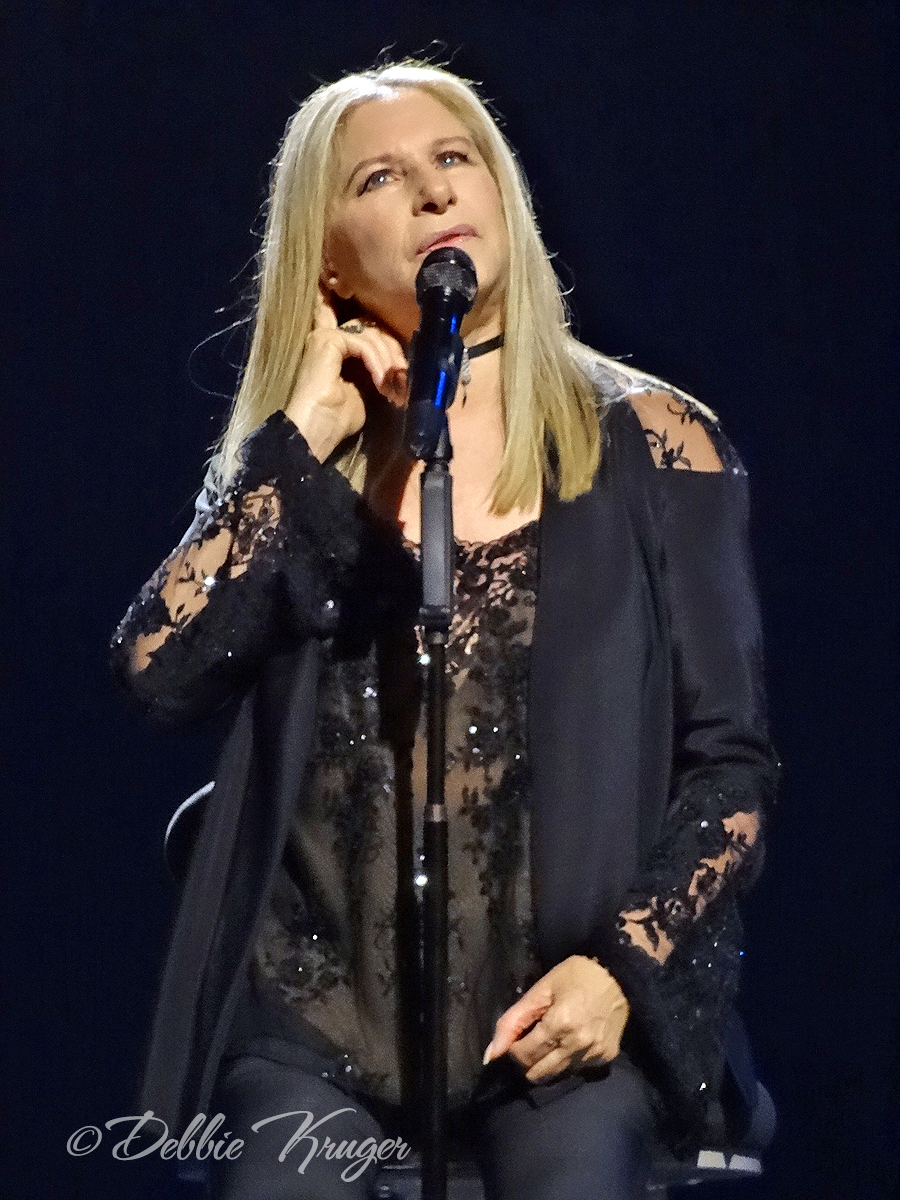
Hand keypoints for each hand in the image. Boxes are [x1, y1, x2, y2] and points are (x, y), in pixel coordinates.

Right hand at [284, 286, 408, 462]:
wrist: (315, 433)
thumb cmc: (336, 420)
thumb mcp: (365, 391)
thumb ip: (376, 372)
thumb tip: (399, 369)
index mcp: (337, 348)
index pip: (366, 328)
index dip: (387, 338)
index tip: (403, 368)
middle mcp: (330, 337)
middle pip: (374, 329)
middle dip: (394, 353)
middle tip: (404, 380)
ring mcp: (327, 336)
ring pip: (372, 334)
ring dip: (389, 361)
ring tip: (393, 388)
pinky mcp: (328, 340)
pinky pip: (363, 343)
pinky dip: (377, 362)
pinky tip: (381, 382)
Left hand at [482, 955, 629, 1082]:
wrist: (621, 974)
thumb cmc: (577, 975)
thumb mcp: (541, 989)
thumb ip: (513, 1021)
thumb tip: (490, 1054)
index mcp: (559, 1025)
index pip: (523, 1056)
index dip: (513, 1048)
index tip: (518, 1034)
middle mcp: (577, 1046)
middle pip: (537, 1073)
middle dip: (528, 1059)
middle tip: (533, 1038)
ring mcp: (594, 1055)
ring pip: (557, 1075)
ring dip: (548, 1061)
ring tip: (553, 1038)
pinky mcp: (606, 1058)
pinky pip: (577, 1070)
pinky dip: (569, 1059)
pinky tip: (573, 1039)